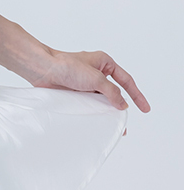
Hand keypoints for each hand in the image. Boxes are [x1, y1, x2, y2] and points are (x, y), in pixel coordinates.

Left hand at [29, 49, 149, 134]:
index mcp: (104, 62)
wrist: (43, 70)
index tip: (145, 109)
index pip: (126, 80)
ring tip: (113, 127)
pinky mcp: (76, 91)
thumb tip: (122, 105)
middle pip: (115, 91)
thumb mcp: (96, 79)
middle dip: (121, 106)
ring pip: (102, 99)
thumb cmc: (67, 66)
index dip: (137, 95)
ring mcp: (86, 83)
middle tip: (125, 123)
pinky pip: (90, 103)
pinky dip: (95, 112)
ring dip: (107, 111)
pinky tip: (98, 122)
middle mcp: (96, 72)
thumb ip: (112, 92)